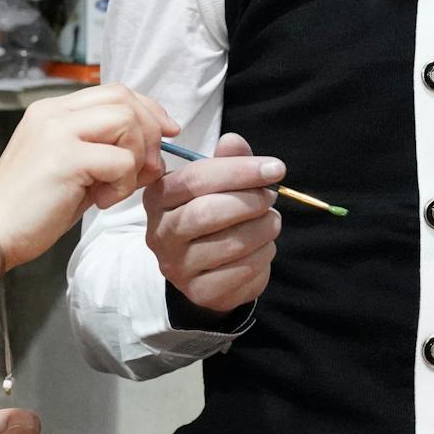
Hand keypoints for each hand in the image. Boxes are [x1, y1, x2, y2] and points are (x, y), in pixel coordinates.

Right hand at [0, 84, 175, 273]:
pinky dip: (123, 183)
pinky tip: (101, 200)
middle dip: (150, 132)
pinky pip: (120, 159)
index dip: (148, 109)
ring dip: (136, 158)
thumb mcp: (77, 173)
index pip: (115, 92)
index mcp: (54, 111)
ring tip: (117, 187)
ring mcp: (57, 131)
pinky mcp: (64, 157)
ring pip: (127, 121)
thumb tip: (156, 157)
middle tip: (149, 169)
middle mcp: (54, 113)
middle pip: (124, 98)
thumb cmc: (32, 210)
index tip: (165, 133)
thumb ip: (111, 156)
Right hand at [146, 132, 283, 315]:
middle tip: (271, 197)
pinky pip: (241, 271)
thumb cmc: (213, 215)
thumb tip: (233, 141)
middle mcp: (160, 233)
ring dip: (263, 229)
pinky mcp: (199, 291)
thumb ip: (227, 161)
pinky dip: (263, 256)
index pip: (196, 178)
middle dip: (250, 201)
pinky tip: (264, 247)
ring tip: (272, 221)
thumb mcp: (218, 183)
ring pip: (229, 244)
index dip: (240, 171)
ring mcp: (176, 266)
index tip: (275, 168)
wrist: (207, 269)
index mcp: (159, 197)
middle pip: (208, 213)